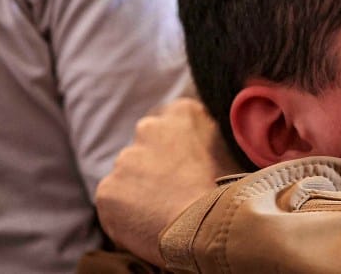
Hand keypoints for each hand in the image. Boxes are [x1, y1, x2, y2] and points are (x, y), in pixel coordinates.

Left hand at [95, 98, 241, 265]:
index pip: (173, 122)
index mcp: (182, 113)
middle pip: (147, 146)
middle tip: (177, 189)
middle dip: (156, 164)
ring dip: (141, 188)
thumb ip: (216, 133)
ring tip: (165, 209)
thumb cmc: (230, 189)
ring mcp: (125, 159)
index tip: (190, 165)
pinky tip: (150, 221)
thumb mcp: (233, 148)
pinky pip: (115, 200)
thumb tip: (217, 132)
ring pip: (129, 174)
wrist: (209, 227)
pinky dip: (126, 212)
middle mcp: (149, 127)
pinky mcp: (107, 190)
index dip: (181, 146)